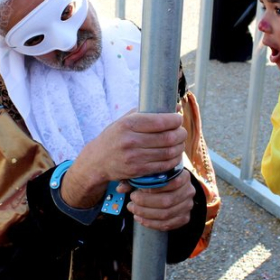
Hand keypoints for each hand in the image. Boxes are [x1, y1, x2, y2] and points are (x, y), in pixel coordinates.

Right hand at [63, 110, 186, 207]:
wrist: (97, 161)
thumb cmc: (114, 137)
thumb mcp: (124, 120)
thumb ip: (147, 112)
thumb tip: (173, 107)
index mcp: (128, 124)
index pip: (160, 121)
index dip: (175, 120)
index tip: (178, 119)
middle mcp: (130, 141)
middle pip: (167, 138)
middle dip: (180, 134)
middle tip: (182, 132)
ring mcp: (134, 158)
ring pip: (168, 152)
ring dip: (179, 147)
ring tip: (180, 143)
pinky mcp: (137, 171)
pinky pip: (163, 166)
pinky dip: (173, 160)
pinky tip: (174, 155)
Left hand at [125, 170, 195, 230]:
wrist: (171, 190)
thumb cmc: (158, 181)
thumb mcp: (149, 175)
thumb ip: (136, 179)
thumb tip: (121, 188)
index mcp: (183, 176)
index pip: (171, 182)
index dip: (154, 188)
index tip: (138, 189)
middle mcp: (189, 191)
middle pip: (167, 201)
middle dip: (146, 203)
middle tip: (132, 201)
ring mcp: (187, 206)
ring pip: (166, 214)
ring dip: (146, 214)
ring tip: (133, 209)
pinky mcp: (184, 218)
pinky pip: (167, 225)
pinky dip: (151, 223)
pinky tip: (140, 218)